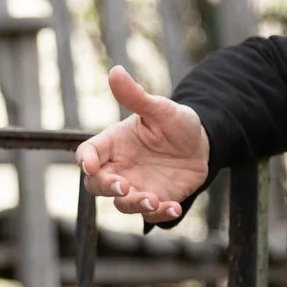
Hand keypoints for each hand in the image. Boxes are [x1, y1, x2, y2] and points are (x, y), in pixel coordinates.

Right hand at [75, 65, 211, 220]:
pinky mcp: (154, 200)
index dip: (85, 160)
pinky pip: (150, 215)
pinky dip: (160, 215)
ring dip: (133, 205)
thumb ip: (135, 96)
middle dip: (105, 188)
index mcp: (113, 144)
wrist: (202, 145)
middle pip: (95, 184)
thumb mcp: (159, 109)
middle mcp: (119, 168)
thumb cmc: (176, 123)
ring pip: (121, 204)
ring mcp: (136, 187)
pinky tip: (174, 208)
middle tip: (124, 187)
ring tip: (153, 199)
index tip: (90, 165)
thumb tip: (115, 71)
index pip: (87, 154)